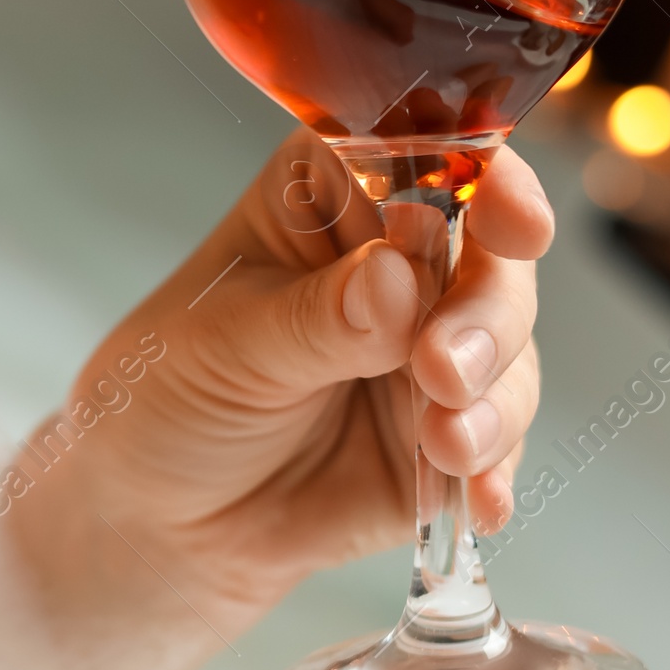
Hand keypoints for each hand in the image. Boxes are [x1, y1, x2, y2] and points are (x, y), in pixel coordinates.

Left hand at [8, 128, 551, 669]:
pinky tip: (477, 498)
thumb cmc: (169, 397)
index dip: (484, 173)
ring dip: (493, 396)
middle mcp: (399, 261)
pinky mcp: (450, 432)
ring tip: (444, 444)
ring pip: (509, 347)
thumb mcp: (223, 347)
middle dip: (488, 311)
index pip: (425, 152)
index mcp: (335, 196)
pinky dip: (494, 468)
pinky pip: (499, 440)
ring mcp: (431, 348)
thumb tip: (394, 278)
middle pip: (492, 252)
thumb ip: (314, 318)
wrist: (160, 517)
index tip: (508, 219)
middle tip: (441, 368)